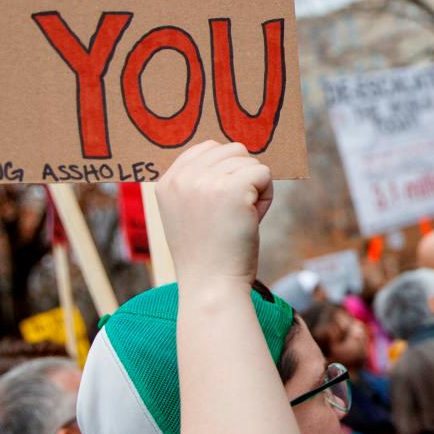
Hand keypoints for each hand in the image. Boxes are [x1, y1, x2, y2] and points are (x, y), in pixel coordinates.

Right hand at [154, 141, 272, 286]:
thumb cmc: (209, 255)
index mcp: (167, 182)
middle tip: (233, 214)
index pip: (206, 148)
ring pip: (250, 162)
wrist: (211, 286)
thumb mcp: (189, 213)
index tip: (222, 203)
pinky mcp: (233, 189)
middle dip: (243, 178)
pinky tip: (251, 220)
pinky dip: (266, 197)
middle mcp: (182, 177)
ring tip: (240, 219)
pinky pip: (264, 174)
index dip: (226, 170)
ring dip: (255, 190)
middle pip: (232, 150)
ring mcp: (205, 181)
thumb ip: (199, 184)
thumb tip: (234, 153)